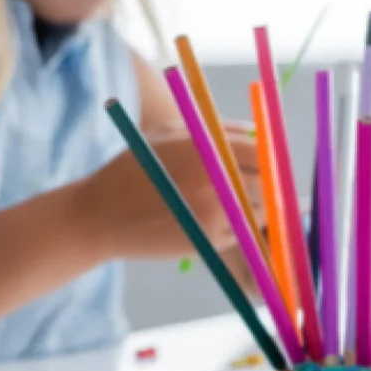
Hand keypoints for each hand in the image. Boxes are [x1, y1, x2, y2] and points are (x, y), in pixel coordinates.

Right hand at [75, 128, 262, 258]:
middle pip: (269, 183)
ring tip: (232, 205)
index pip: (263, 150)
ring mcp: (215, 213)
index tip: (270, 163)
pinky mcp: (209, 240)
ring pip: (260, 211)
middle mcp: (216, 179)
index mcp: (207, 147)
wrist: (99, 215)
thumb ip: (217, 130)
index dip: (271, 157)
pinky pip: (241, 233)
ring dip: (257, 209)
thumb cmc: (133, 169)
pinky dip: (236, 228)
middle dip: (271, 186)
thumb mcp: (170, 133)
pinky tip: (211, 221)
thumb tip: (258, 133)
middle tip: (262, 189)